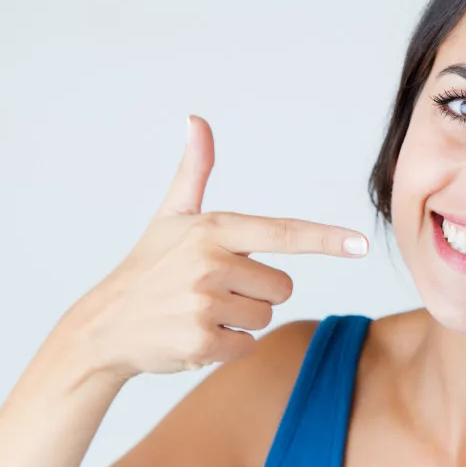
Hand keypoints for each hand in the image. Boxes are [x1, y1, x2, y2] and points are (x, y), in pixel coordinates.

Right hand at [49, 115, 368, 379]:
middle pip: (282, 286)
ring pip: (266, 317)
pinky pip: (247, 345)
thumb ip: (194, 172)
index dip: (325, 239)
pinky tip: (195, 335)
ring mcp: (205, 304)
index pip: (282, 233)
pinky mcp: (202, 342)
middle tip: (213, 291)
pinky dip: (227, 346)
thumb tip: (196, 120)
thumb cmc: (148, 267)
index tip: (361, 245)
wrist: (104, 326)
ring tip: (200, 312)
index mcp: (213, 229)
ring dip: (241, 321)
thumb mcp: (170, 216)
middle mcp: (210, 263)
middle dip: (256, 293)